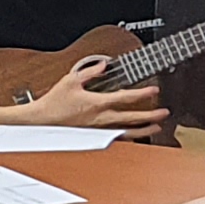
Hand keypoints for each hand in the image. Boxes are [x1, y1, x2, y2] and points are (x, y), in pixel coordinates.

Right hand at [30, 61, 170, 130]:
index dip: (142, 94)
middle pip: (131, 118)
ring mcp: (98, 130)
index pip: (125, 97)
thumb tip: (103, 65)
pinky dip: (128, 138)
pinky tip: (136, 136)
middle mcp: (100, 119)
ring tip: (156, 128)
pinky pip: (115, 138)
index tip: (154, 90)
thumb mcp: (70, 80)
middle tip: (164, 113)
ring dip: (143, 130)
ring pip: (126, 132)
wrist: (41, 122)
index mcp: (96, 103)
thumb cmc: (54, 103)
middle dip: (150, 116)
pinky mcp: (94, 138)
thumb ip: (89, 72)